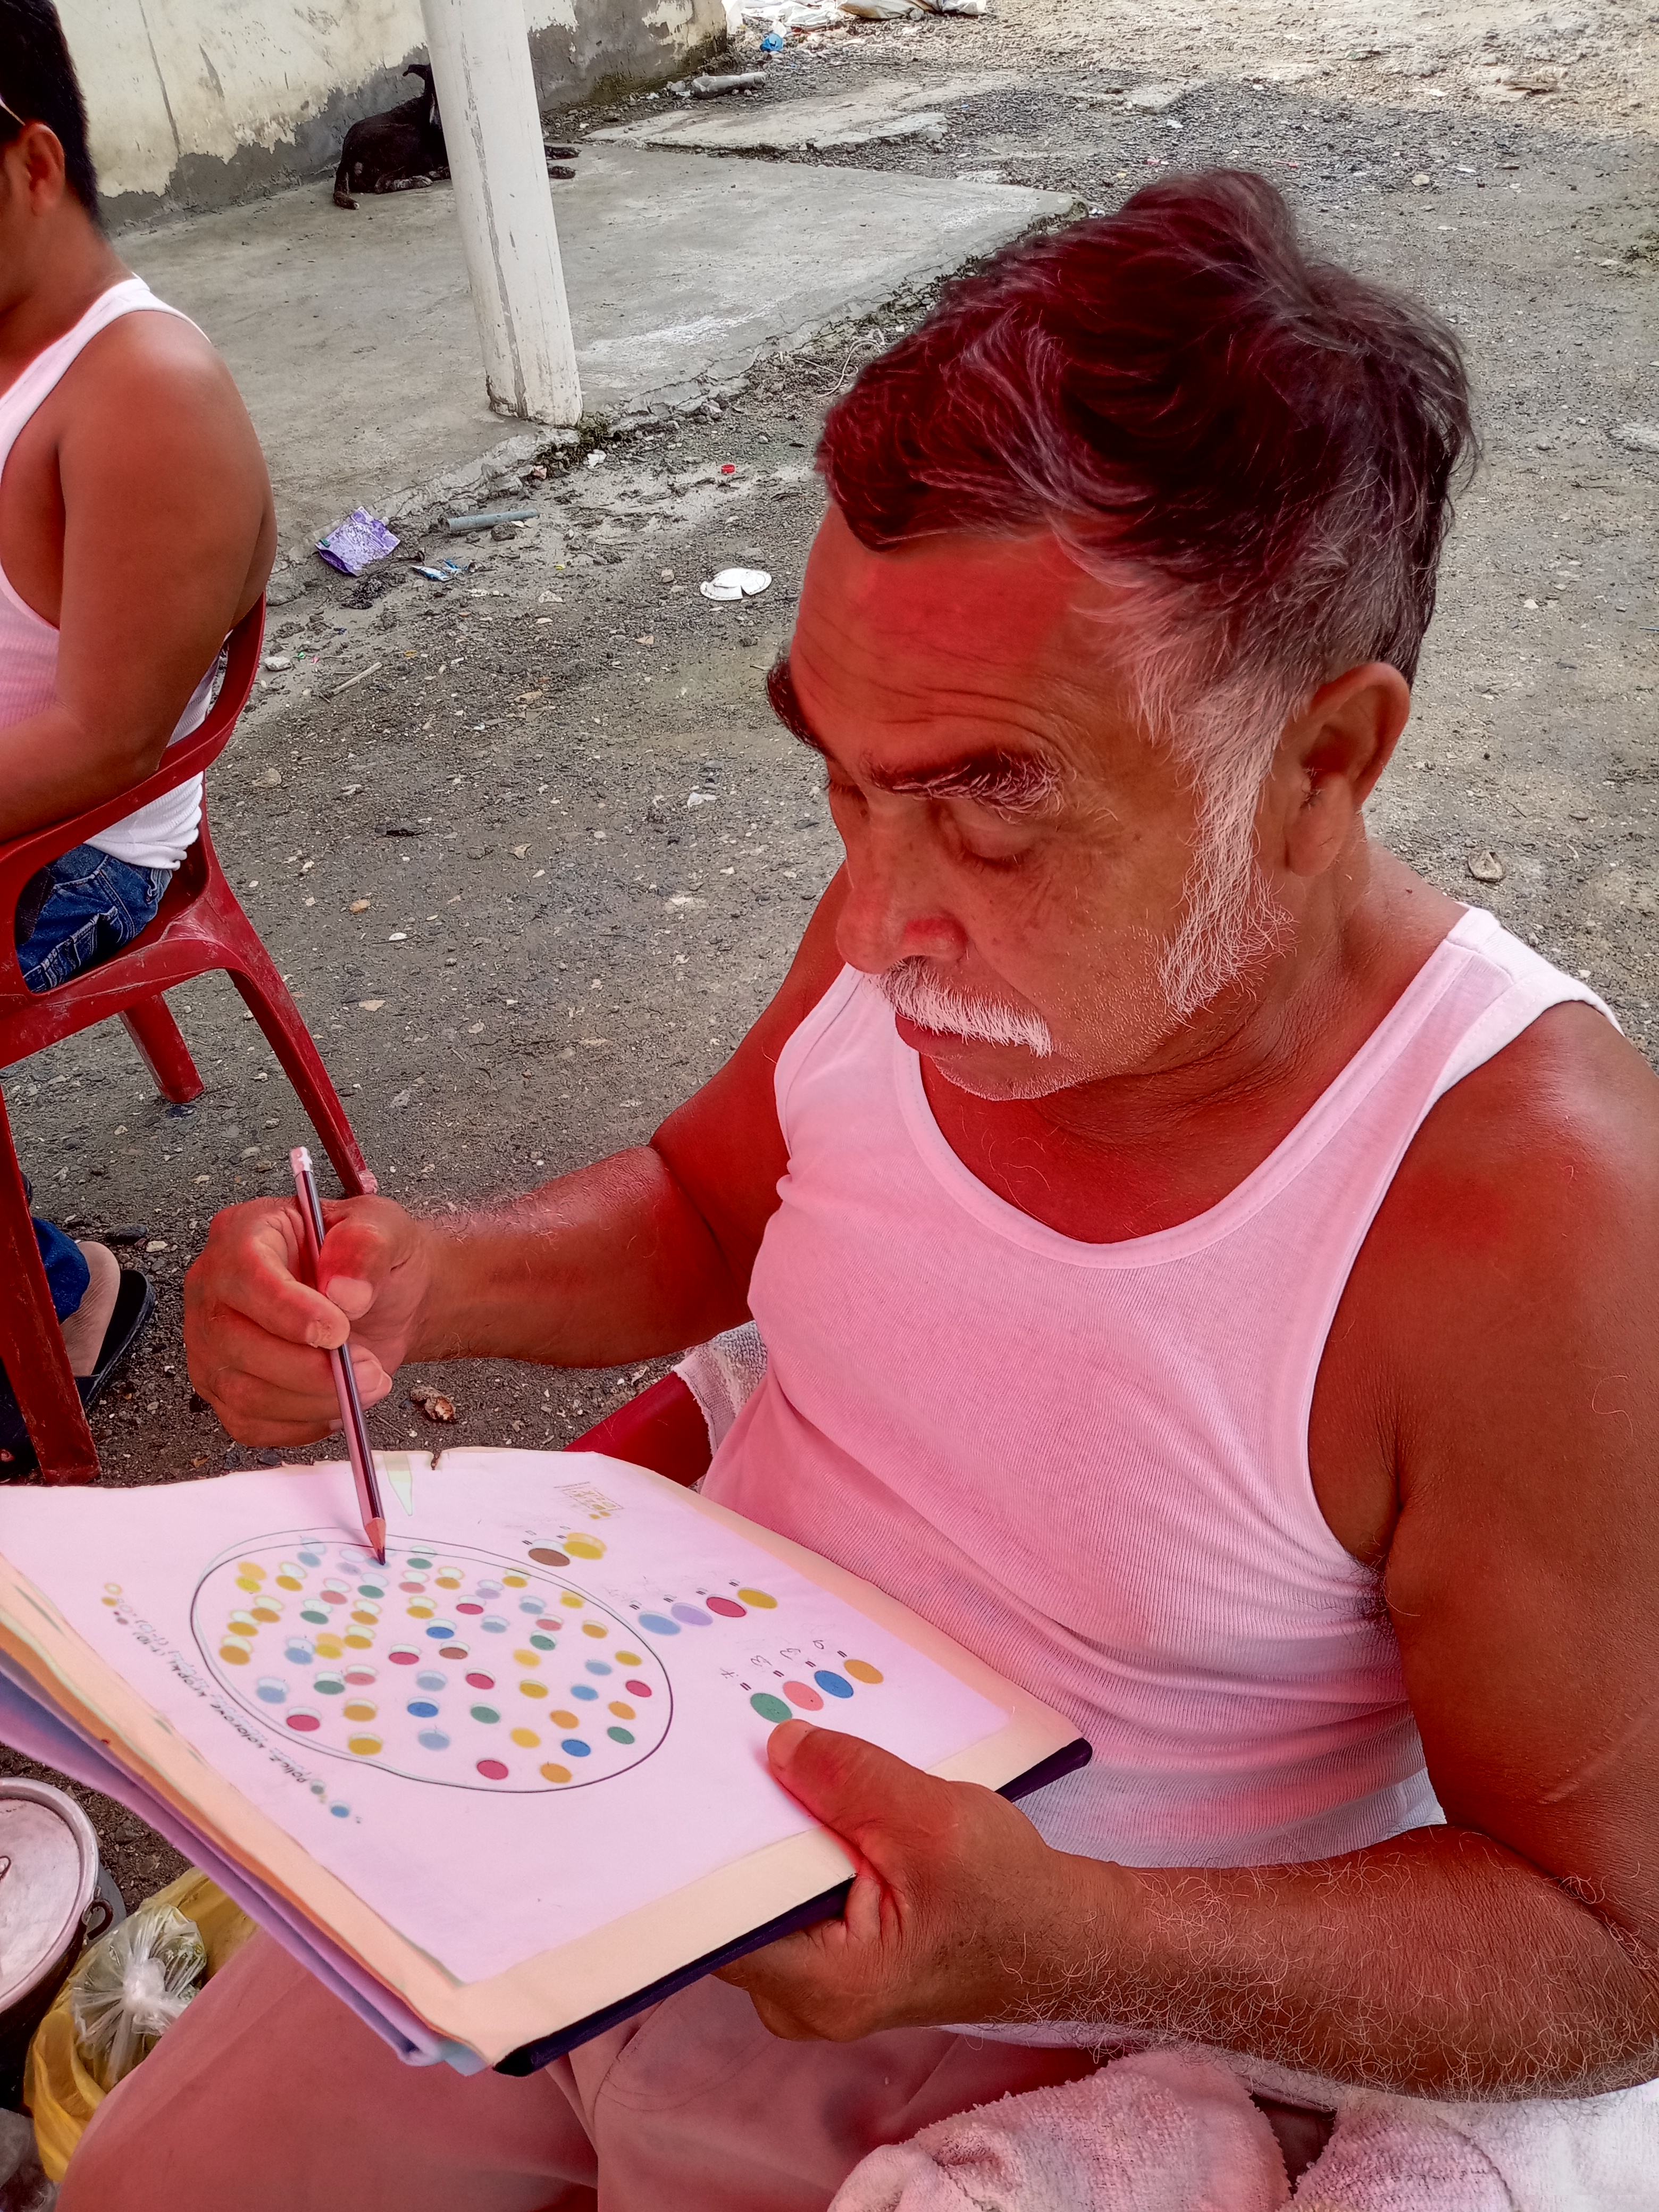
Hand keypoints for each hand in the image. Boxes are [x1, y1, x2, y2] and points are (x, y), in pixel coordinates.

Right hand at [184, 1194, 433, 1444]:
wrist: (381, 1299)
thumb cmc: (369, 1259)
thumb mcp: (382, 1228)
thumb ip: (365, 1247)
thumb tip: (344, 1292)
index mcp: (242, 1233)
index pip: (243, 1275)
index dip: (287, 1311)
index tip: (337, 1331)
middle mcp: (213, 1288)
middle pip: (233, 1342)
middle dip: (309, 1369)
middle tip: (368, 1368)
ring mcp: (211, 1343)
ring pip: (242, 1393)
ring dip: (314, 1401)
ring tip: (366, 1383)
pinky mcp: (223, 1388)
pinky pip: (249, 1424)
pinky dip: (302, 1425)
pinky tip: (337, 1404)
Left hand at [716, 1721, 1118, 2040]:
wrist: (1056, 1936)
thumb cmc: (1007, 1895)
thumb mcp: (935, 1821)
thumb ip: (852, 1780)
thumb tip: (778, 1746)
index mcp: (822, 1986)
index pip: (717, 1922)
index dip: (698, 1849)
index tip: (692, 1781)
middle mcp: (798, 2000)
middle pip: (731, 1902)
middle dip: (737, 1826)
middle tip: (733, 1744)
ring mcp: (806, 1984)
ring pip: (757, 1893)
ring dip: (771, 1829)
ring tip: (778, 1762)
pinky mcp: (821, 1957)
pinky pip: (783, 1895)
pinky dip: (795, 1845)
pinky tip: (809, 1795)